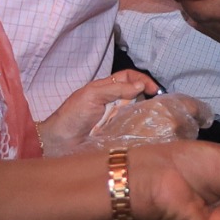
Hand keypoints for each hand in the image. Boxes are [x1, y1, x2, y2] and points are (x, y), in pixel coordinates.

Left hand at [39, 70, 157, 155]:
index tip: (154, 89)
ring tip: (157, 117)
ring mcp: (114, 118)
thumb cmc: (73, 115)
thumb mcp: (93, 95)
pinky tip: (147, 131)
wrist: (60, 141)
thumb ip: (115, 89)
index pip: (128, 77)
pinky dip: (140, 128)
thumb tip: (140, 86)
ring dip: (146, 112)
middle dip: (147, 95)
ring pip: (136, 111)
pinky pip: (131, 128)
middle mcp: (112, 102)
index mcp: (105, 88)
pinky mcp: (115, 134)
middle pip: (135, 93)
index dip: (141, 79)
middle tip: (159, 103)